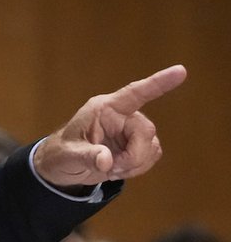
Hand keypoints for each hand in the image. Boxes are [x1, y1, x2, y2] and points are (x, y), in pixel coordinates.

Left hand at [33, 64, 186, 189]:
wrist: (63, 167)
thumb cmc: (61, 154)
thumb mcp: (68, 156)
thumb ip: (86, 157)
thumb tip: (106, 161)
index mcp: (104, 109)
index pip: (134, 93)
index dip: (157, 83)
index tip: (180, 71)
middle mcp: (121, 116)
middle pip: (146, 131)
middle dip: (133, 155)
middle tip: (112, 168)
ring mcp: (130, 131)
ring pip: (152, 146)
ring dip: (135, 163)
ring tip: (111, 169)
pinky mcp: (136, 145)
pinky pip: (152, 155)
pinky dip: (138, 167)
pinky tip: (119, 170)